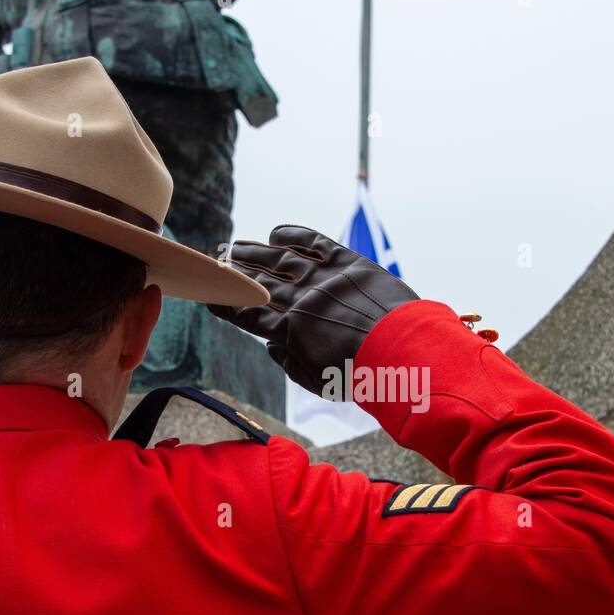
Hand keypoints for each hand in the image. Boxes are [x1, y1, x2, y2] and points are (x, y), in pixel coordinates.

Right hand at [209, 225, 418, 396]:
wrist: (403, 353)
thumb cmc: (361, 376)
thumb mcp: (318, 382)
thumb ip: (289, 364)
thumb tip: (272, 348)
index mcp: (290, 331)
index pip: (248, 316)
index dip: (226, 307)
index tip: (210, 299)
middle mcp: (301, 300)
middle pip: (259, 283)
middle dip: (235, 274)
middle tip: (219, 263)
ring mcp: (323, 278)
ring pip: (281, 260)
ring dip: (256, 252)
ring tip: (238, 245)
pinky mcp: (348, 263)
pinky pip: (315, 243)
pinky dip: (295, 235)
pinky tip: (277, 232)